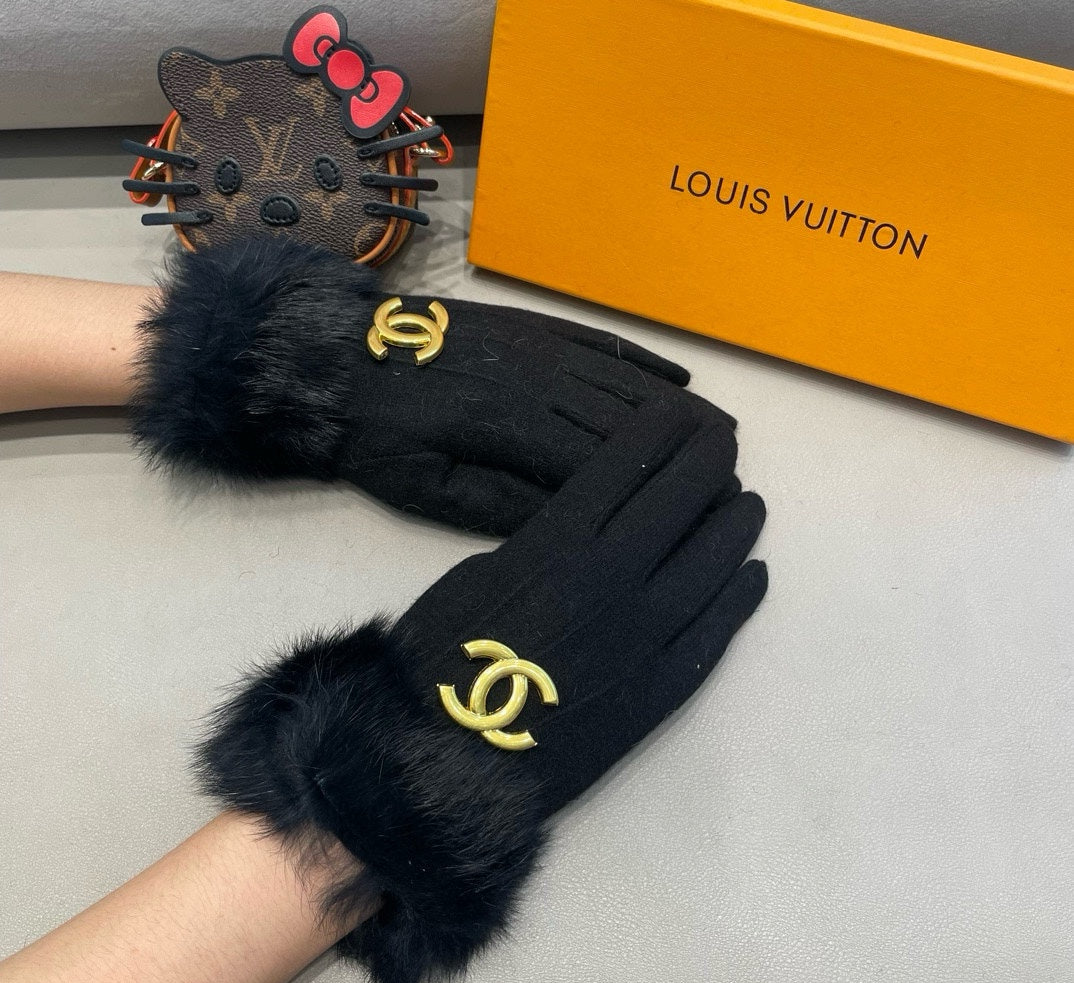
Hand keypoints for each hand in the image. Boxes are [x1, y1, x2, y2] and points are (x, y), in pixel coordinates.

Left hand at [132, 237, 733, 534]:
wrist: (337, 361)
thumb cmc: (379, 440)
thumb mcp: (426, 490)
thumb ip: (499, 504)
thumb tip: (573, 517)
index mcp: (511, 429)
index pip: (601, 460)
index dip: (656, 482)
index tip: (702, 502)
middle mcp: (537, 380)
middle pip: (626, 417)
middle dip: (684, 446)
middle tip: (736, 469)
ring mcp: (536, 348)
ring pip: (621, 379)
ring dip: (676, 406)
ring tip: (724, 429)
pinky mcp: (529, 327)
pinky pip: (597, 344)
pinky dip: (640, 362)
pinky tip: (674, 379)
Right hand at [197, 398, 765, 982]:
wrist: (438, 765)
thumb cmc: (436, 663)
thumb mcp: (475, 575)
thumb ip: (539, 546)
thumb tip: (583, 535)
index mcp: (558, 541)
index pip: (627, 465)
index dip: (661, 431)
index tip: (682, 413)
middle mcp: (614, 577)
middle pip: (681, 500)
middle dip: (710, 460)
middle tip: (728, 441)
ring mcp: (646, 636)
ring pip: (712, 563)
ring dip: (736, 526)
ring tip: (751, 503)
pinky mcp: (659, 690)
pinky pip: (713, 635)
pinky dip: (738, 600)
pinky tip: (753, 575)